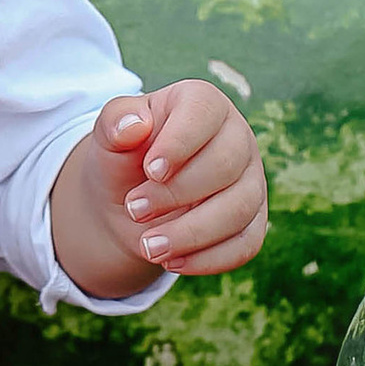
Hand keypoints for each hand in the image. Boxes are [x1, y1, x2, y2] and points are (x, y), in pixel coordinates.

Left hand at [91, 80, 267, 277]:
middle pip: (226, 165)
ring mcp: (251, 180)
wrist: (131, 200)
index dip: (180, 142)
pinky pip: (246, 244)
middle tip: (134, 210)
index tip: (150, 170)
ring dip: (191, 233)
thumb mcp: (110, 136)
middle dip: (177, 194)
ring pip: (240, 209)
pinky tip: (172, 262)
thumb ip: (116, 123)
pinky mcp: (254, 221)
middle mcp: (236, 137)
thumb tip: (134, 126)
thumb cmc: (124, 156)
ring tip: (147, 247)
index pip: (204, 110)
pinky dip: (208, 259)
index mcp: (203, 103)